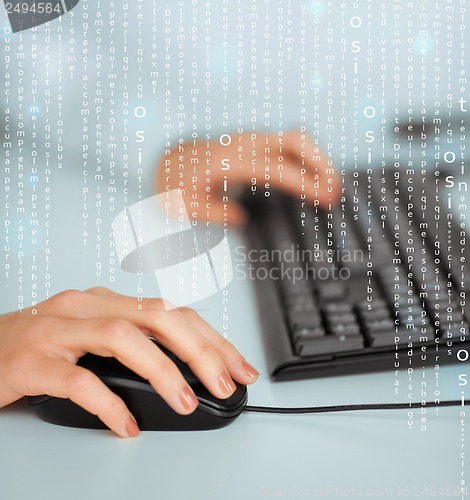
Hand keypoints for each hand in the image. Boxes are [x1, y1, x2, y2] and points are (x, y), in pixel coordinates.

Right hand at [0, 288, 258, 437]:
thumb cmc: (41, 346)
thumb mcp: (94, 337)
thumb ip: (135, 347)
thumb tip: (185, 375)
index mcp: (107, 301)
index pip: (172, 311)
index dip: (211, 338)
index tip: (238, 366)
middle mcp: (86, 307)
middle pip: (156, 315)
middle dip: (199, 349)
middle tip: (226, 382)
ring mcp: (58, 330)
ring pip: (121, 338)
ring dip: (163, 371)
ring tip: (187, 402)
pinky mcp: (31, 361)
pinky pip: (77, 380)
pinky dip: (108, 404)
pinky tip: (125, 425)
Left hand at [156, 130, 338, 223]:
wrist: (169, 162)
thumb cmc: (176, 185)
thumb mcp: (184, 205)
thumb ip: (212, 211)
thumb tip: (240, 218)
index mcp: (228, 159)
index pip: (276, 168)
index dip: (304, 182)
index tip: (325, 197)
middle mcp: (243, 144)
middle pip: (294, 141)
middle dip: (321, 163)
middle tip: (336, 191)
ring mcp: (251, 140)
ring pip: (294, 139)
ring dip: (318, 159)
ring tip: (332, 187)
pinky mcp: (255, 144)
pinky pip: (287, 144)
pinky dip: (307, 158)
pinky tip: (314, 178)